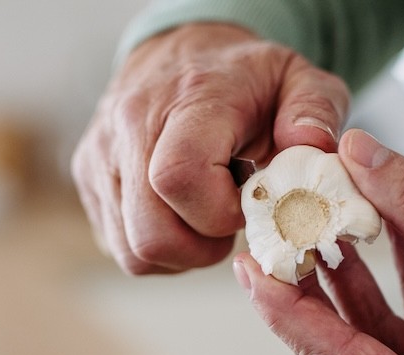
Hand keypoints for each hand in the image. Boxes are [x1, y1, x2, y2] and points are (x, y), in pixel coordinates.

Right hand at [71, 22, 348, 274]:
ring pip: (132, 250)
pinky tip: (181, 216)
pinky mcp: (87, 179)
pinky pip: (119, 245)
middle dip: (200, 248)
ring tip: (204, 217)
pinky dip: (158, 247)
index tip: (244, 204)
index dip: (217, 215)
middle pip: (150, 233)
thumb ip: (316, 110)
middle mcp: (130, 128)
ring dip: (179, 252)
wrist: (181, 52)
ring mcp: (102, 157)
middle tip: (228, 222)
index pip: (178, 178)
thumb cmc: (244, 78)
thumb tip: (313, 148)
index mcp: (187, 100)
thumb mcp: (297, 78)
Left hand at [232, 129, 403, 354]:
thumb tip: (359, 156)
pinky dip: (388, 294)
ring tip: (313, 231)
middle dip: (306, 301)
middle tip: (267, 249)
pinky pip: (403, 341)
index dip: (292, 314)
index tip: (252, 271)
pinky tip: (373, 240)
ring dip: (344, 292)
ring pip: (367, 351)